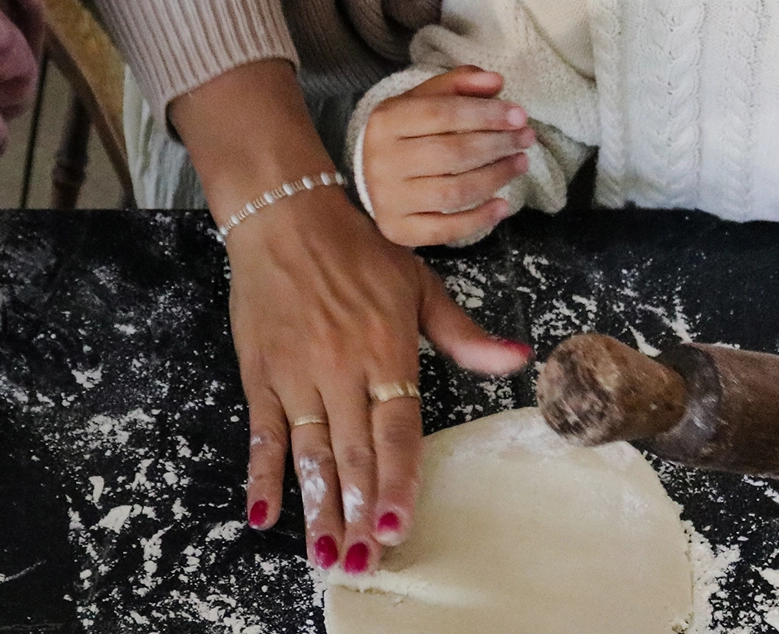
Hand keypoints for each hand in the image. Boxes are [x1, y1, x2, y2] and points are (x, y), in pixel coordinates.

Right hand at [229, 187, 531, 574]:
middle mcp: (341, 370)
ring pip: (309, 454)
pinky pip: (263, 433)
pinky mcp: (261, 376)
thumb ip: (463, 334)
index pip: (395, 429)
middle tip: (366, 561)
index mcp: (386, 351)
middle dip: (360, 511)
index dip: (396, 478)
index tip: (399, 522)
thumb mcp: (418, 286)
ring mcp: (297, 375)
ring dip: (318, 508)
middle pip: (353, 454)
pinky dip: (261, 474)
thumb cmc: (357, 251)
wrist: (286, 217)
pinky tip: (264, 514)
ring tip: (327, 554)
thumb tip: (517, 358)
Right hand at [361, 66, 534, 246]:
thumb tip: (496, 82)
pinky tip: (503, 206)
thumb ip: (458, 84)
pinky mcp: (397, 229)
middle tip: (526, 139)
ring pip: (454, 192)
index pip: (443, 113)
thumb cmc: (405, 134)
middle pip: (452, 154)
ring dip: (496, 178)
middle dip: (497, 145)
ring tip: (520, 164)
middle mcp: (382, 160)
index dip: (486, 114)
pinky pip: (444, 230)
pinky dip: (478, 220)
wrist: (368, 176)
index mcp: (387, 120)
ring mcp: (388, 199)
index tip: (520, 116)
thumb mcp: (423, 99)